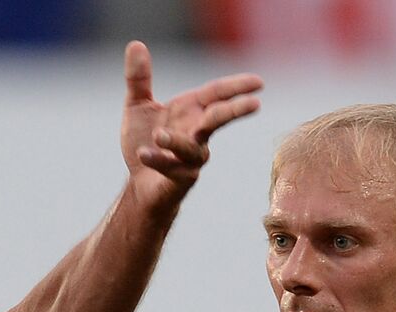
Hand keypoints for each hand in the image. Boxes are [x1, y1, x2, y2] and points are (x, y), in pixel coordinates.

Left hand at [119, 40, 262, 206]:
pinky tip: (143, 154)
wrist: (140, 183)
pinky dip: (157, 159)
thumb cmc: (145, 142)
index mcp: (192, 111)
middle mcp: (198, 133)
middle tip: (256, 104)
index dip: (236, 87)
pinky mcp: (180, 179)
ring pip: (192, 148)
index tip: (259, 82)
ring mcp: (192, 158)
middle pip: (219, 119)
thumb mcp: (137, 106)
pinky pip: (171, 167)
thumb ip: (139, 79)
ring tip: (158, 135)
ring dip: (176, 141)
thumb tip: (135, 44)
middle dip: (236, 111)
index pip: (217, 94)